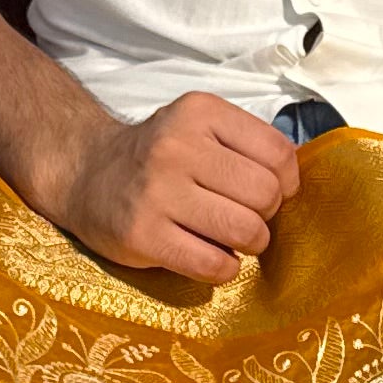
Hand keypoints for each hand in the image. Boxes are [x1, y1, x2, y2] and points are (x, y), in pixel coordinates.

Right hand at [48, 91, 300, 280]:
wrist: (86, 173)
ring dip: (249, 244)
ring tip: (230, 238)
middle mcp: (177, 146)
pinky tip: (213, 258)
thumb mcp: (199, 127)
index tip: (268, 192)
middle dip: (265, 215)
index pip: (278, 153)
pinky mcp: (142, 235)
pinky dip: (225, 269)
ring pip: (245, 231)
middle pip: (265, 194)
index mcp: (200, 113)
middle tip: (243, 216)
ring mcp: (157, 192)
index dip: (286, 183)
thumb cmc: (157, 156)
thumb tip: (296, 181)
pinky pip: (213, 265)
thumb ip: (247, 144)